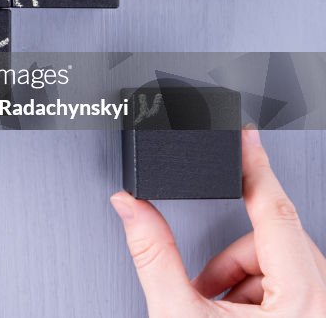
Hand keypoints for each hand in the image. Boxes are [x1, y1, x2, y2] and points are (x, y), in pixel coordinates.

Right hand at [111, 128, 325, 315]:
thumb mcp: (178, 315)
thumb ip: (153, 254)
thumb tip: (131, 208)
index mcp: (300, 299)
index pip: (276, 211)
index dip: (255, 167)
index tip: (246, 138)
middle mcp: (323, 305)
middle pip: (275, 239)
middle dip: (232, 257)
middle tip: (204, 285)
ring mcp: (323, 311)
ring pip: (284, 259)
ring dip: (243, 274)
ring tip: (218, 307)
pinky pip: (296, 282)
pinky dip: (260, 291)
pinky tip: (234, 314)